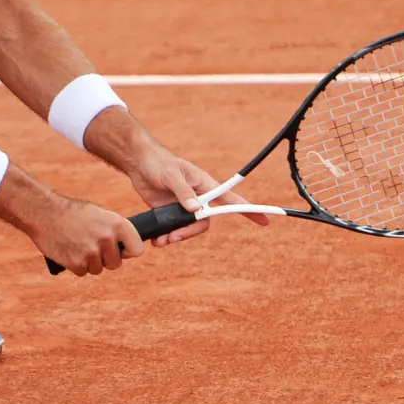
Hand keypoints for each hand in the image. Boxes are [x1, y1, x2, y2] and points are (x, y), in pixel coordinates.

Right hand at [33, 196, 144, 276]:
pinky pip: (83, 272)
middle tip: (91, 247)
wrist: (43, 212)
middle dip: (105, 259)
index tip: (120, 251)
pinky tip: (69, 251)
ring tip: (77, 245)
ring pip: (98, 269)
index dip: (128, 252)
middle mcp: (107, 238)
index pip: (136, 249)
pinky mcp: (77, 263)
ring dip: (89, 262)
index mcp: (116, 223)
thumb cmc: (71, 212)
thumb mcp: (98, 213)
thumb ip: (112, 230)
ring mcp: (92, 252)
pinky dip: (76, 265)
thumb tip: (124, 249)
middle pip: (115, 263)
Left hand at [126, 145, 269, 246]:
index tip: (265, 220)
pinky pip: (174, 229)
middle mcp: (198, 198)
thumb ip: (183, 192)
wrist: (139, 163)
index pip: (231, 199)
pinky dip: (167, 236)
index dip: (248, 210)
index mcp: (205, 185)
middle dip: (191, 232)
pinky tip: (158, 239)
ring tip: (162, 241)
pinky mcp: (169, 212)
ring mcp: (183, 206)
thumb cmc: (159, 163)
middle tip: (174, 236)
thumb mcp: (171, 175)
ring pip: (189, 228)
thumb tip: (196, 210)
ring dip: (177, 237)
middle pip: (205, 222)